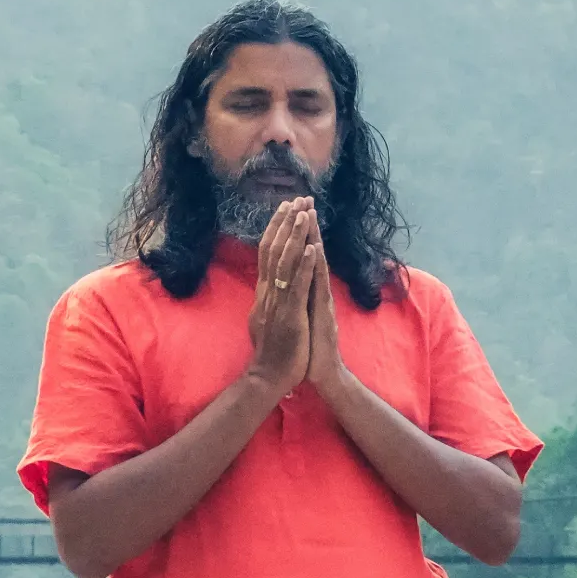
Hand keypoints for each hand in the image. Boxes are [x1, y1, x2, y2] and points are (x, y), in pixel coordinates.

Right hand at [246, 198, 317, 397]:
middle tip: (297, 198)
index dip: (276, 229)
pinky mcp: (290, 316)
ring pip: (285, 263)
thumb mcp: (265, 321)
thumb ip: (267, 301)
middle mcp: (268, 293)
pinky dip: (304, 266)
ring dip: (296, 236)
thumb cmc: (272, 353)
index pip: (267, 253)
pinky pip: (297, 286)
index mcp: (264, 294)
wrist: (269, 378)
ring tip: (305, 213)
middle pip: (274, 250)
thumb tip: (266, 287)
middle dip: (286, 223)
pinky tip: (312, 248)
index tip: (287, 208)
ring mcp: (278, 303)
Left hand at [306, 224, 345, 395]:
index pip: (300, 258)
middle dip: (306, 226)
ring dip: (313, 237)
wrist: (322, 373)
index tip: (291, 211)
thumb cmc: (308, 349)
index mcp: (306, 292)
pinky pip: (318, 284)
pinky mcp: (323, 311)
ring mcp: (320, 300)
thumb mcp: (298, 319)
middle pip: (309, 254)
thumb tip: (290, 286)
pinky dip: (315, 265)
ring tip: (310, 213)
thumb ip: (297, 300)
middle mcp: (315, 292)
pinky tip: (314, 247)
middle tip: (304, 199)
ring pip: (315, 263)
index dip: (297, 235)